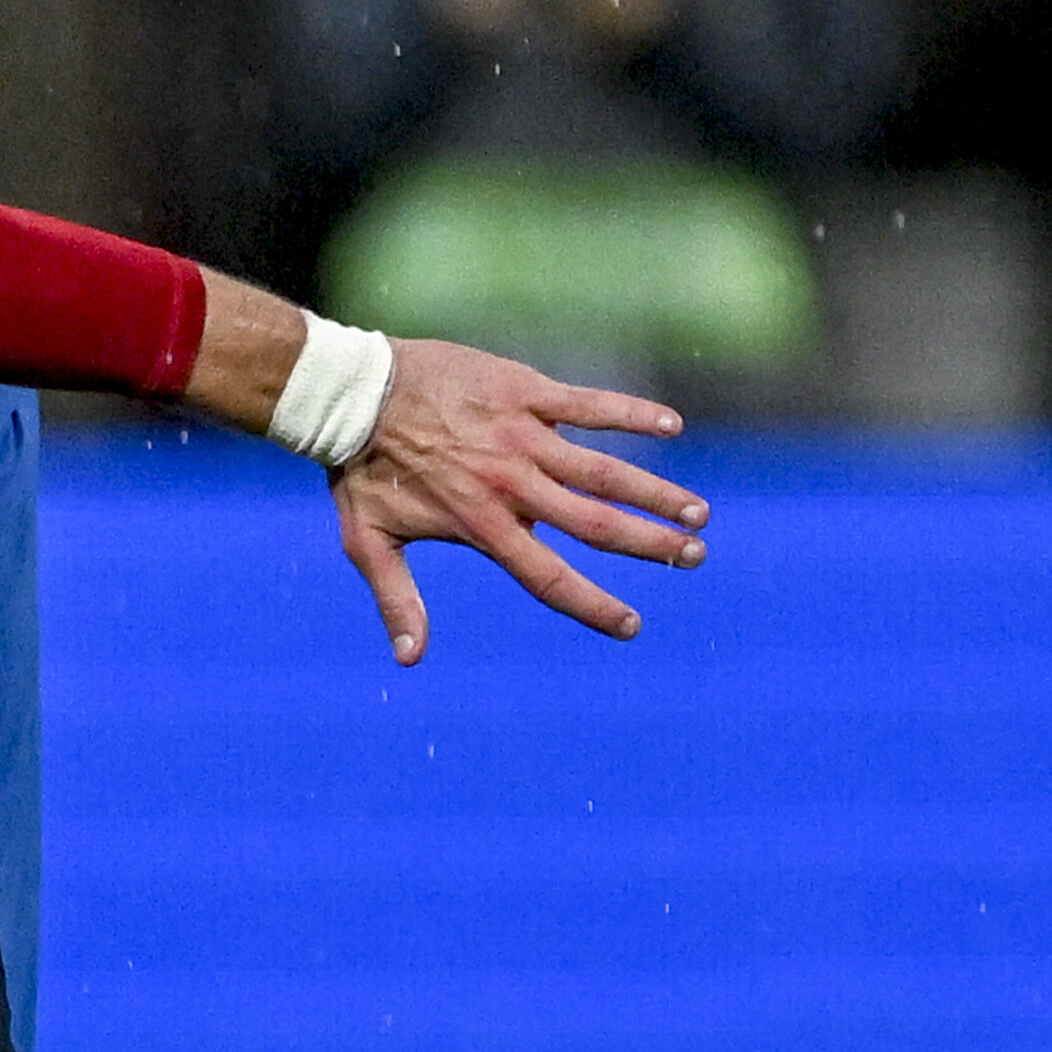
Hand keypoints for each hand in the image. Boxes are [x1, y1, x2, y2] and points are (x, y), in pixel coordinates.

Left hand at [332, 338, 706, 662]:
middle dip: (651, 546)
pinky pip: (589, 404)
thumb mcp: (369, 542)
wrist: (353, 391)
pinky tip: (673, 426)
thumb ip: (398, 599)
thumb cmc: (361, 469)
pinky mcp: (526, 392)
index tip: (631, 624)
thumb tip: (410, 660)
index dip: (594, 605)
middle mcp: (513, 485)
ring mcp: (524, 436)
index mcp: (484, 526)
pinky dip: (632, 414)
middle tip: (694, 557)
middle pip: (597, 524)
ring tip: (698, 511)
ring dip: (656, 492)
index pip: (551, 577)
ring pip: (605, 470)